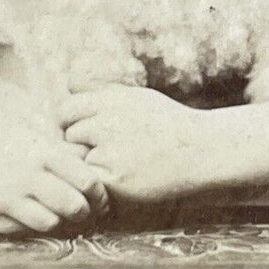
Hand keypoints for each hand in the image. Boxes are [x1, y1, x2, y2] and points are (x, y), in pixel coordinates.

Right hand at [0, 96, 108, 233]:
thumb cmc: (2, 135)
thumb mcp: (36, 138)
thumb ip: (65, 159)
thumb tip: (97, 187)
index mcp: (44, 152)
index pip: (89, 182)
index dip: (100, 196)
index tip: (100, 200)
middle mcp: (26, 175)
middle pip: (74, 207)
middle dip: (84, 213)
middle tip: (84, 213)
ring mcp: (4, 196)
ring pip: (49, 223)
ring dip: (57, 221)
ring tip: (55, 212)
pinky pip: (19, 229)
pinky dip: (27, 223)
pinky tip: (24, 210)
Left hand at [62, 84, 211, 203]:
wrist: (202, 149)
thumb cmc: (169, 124)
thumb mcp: (137, 98)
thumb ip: (105, 95)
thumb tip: (71, 86)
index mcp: (112, 100)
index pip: (67, 109)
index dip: (72, 121)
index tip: (84, 131)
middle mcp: (107, 123)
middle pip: (71, 135)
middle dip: (81, 144)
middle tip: (104, 151)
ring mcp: (110, 151)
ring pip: (80, 160)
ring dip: (92, 163)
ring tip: (117, 164)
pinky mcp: (116, 178)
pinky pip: (93, 181)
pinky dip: (103, 182)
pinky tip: (123, 177)